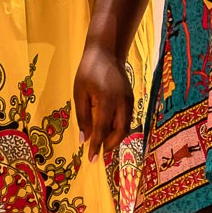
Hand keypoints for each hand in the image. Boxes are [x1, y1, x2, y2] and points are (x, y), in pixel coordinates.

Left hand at [72, 41, 132, 161]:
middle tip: (98, 153)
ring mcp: (130, 100)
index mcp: (107, 101)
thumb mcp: (79, 93)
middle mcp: (122, 103)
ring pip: (126, 126)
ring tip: (103, 144)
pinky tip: (109, 130)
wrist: (107, 53)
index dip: (96, 146)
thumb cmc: (88, 71)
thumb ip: (82, 116)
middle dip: (110, 145)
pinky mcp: (131, 99)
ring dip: (115, 138)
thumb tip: (84, 138)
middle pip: (120, 132)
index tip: (91, 159)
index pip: (102, 130)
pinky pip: (127, 119)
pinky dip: (119, 128)